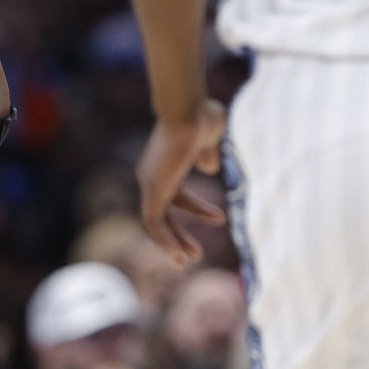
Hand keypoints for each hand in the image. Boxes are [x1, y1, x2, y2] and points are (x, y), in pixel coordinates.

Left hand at [137, 99, 226, 265]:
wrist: (188, 109)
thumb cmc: (200, 116)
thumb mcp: (209, 140)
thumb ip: (207, 154)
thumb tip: (208, 168)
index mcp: (164, 164)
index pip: (177, 195)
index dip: (198, 210)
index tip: (219, 219)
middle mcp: (152, 174)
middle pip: (163, 212)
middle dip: (179, 235)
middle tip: (195, 255)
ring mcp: (149, 182)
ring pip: (155, 221)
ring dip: (173, 242)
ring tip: (191, 260)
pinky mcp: (151, 189)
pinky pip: (153, 222)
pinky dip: (165, 240)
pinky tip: (179, 255)